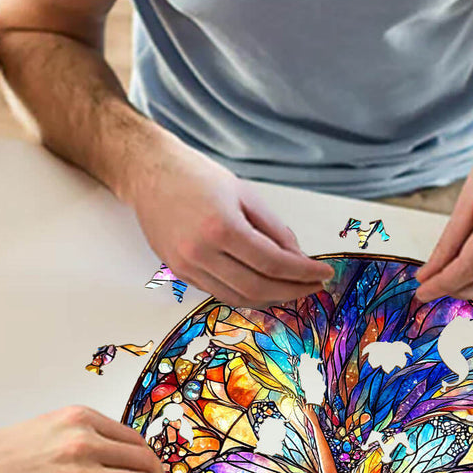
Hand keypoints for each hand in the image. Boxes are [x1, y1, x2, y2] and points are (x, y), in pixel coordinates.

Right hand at [121, 132, 332, 307]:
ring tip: (292, 289)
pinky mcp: (179, 272)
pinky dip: (246, 294)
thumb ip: (274, 229)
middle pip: (257, 287)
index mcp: (222, 227)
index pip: (273, 263)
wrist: (149, 174)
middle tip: (313, 286)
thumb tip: (298, 258)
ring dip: (270, 298)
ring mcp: (186, 266)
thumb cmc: (197, 176)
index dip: (303, 272)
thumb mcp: (245, 194)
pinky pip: (219, 292)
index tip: (323, 274)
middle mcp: (201, 252)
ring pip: (238, 297)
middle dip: (292, 290)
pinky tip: (264, 286)